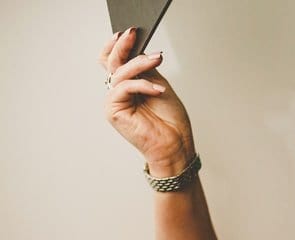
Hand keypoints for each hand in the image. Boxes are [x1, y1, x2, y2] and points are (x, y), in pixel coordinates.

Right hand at [99, 28, 194, 175]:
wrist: (175, 145)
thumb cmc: (170, 121)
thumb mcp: (160, 86)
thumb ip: (146, 70)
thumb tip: (139, 50)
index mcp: (127, 85)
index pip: (113, 60)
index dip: (117, 45)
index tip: (129, 32)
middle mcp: (117, 92)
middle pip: (112, 62)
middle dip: (123, 46)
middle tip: (133, 33)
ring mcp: (114, 101)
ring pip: (119, 72)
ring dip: (139, 63)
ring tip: (157, 59)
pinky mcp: (113, 111)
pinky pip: (123, 88)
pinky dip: (142, 84)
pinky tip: (157, 89)